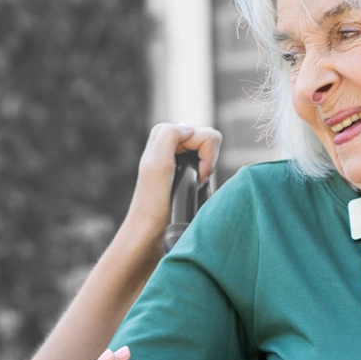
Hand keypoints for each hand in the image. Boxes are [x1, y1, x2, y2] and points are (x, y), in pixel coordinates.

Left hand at [122, 122, 222, 248]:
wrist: (150, 231)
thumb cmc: (153, 203)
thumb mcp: (157, 164)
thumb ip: (170, 135)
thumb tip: (191, 128)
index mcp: (163, 134)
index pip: (206, 134)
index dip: (207, 156)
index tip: (196, 176)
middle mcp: (171, 142)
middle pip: (210, 139)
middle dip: (208, 161)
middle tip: (195, 180)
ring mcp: (179, 155)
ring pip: (210, 151)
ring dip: (207, 169)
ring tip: (194, 184)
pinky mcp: (185, 169)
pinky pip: (207, 162)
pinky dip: (205, 174)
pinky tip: (195, 186)